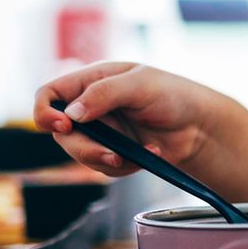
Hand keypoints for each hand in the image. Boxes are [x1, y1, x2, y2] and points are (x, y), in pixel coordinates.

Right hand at [34, 62, 228, 178]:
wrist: (202, 126)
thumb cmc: (174, 95)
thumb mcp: (140, 85)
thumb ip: (104, 94)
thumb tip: (71, 114)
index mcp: (92, 82)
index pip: (50, 95)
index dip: (45, 112)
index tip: (62, 126)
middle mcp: (91, 107)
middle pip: (61, 133)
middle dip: (82, 147)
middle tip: (110, 154)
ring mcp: (103, 132)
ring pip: (80, 154)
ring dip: (105, 159)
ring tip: (134, 155)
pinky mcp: (116, 152)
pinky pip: (104, 167)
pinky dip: (125, 165)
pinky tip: (150, 152)